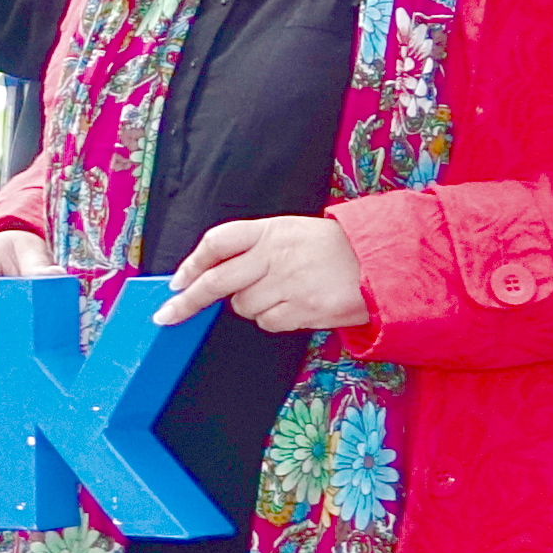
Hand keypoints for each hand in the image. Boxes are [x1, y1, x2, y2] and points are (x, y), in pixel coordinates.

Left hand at [151, 215, 368, 333]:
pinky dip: (275, 319)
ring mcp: (287, 284)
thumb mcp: (294, 232)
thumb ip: (256, 247)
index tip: (177, 280)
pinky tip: (297, 306)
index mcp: (271, 230)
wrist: (385, 262)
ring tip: (283, 293)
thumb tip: (215, 272)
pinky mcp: (302, 310)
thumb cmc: (338, 248)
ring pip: (243, 307)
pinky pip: (268, 322)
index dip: (192, 262)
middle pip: (215, 281)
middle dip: (186, 301)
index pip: (218, 242)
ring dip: (252, 306)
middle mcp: (274, 255)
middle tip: (166, 315)